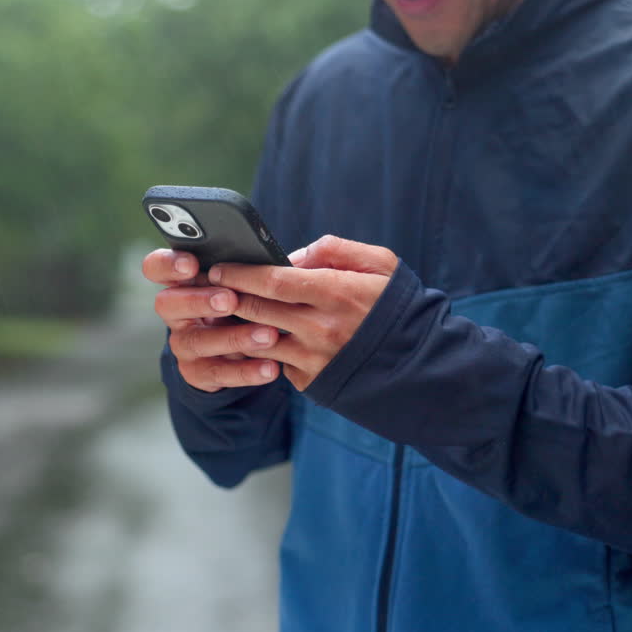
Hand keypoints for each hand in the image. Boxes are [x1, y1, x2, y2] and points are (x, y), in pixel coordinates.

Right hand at [142, 248, 282, 392]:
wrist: (235, 349)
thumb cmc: (242, 300)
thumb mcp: (240, 283)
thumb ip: (247, 270)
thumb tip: (284, 259)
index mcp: (181, 281)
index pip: (157, 267)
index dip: (168, 265)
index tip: (191, 264)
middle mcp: (175, 312)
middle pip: (168, 303)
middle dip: (200, 301)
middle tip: (231, 300)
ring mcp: (183, 343)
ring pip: (196, 341)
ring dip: (233, 338)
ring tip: (268, 335)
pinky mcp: (196, 372)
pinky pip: (217, 373)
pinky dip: (246, 371)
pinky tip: (270, 367)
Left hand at [208, 235, 397, 390]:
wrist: (420, 363)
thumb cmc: (396, 306)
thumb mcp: (381, 264)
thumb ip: (336, 249)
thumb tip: (294, 256)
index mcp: (338, 293)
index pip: (274, 281)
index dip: (241, 274)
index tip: (220, 267)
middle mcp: (322, 328)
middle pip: (257, 310)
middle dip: (228, 297)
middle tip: (211, 286)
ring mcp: (314, 359)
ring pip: (258, 339)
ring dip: (238, 326)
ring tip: (225, 312)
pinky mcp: (311, 382)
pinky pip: (275, 362)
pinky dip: (262, 349)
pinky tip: (253, 337)